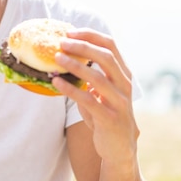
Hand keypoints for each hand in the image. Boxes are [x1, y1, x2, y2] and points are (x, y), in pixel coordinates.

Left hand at [51, 28, 138, 165]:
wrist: (119, 149)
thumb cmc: (105, 115)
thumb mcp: (101, 92)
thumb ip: (91, 74)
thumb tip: (65, 54)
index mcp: (123, 74)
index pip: (111, 45)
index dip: (90, 36)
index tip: (70, 31)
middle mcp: (125, 85)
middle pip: (106, 57)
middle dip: (82, 47)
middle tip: (61, 42)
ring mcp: (119, 102)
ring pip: (97, 77)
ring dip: (75, 66)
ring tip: (56, 58)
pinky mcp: (110, 119)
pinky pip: (88, 100)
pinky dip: (71, 89)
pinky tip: (56, 82)